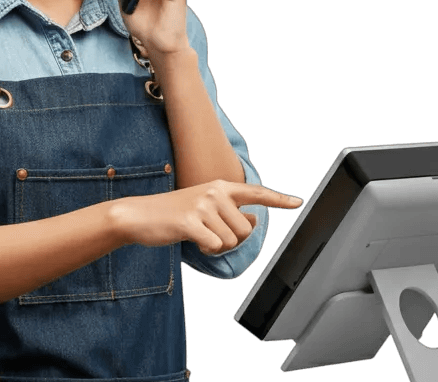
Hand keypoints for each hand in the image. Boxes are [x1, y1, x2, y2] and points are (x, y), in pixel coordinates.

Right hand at [109, 180, 303, 255]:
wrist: (140, 215)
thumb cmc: (174, 213)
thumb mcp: (205, 207)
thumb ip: (231, 212)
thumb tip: (254, 220)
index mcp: (221, 187)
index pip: (256, 192)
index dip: (279, 198)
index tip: (297, 202)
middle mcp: (215, 192)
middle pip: (246, 230)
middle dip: (232, 240)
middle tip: (211, 235)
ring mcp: (203, 205)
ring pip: (231, 240)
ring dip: (218, 246)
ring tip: (200, 236)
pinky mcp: (190, 221)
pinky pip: (215, 246)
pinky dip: (207, 251)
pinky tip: (194, 242)